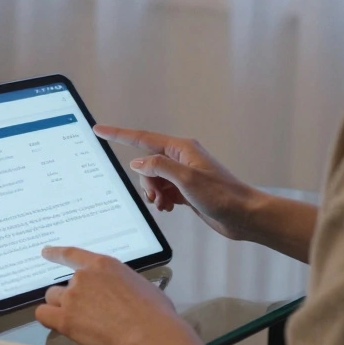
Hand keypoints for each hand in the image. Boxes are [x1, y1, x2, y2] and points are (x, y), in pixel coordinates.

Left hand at [35, 246, 190, 344]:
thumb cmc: (154, 311)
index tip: (45, 252)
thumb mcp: (140, 285)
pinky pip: (43, 315)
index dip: (57, 253)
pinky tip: (56, 325)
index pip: (73, 255)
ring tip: (76, 322)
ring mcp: (72, 298)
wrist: (148, 333)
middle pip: (63, 285)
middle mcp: (83, 278)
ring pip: (52, 299)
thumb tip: (122, 296)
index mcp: (103, 265)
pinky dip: (48, 318)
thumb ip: (122, 286)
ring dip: (59, 307)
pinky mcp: (65, 320)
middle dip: (71, 297)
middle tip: (86, 312)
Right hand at [95, 124, 261, 241]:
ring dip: (153, 193)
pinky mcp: (186, 189)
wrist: (244, 215)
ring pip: (153, 179)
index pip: (142, 139)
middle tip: (156, 196)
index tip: (99, 129)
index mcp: (181, 148)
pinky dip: (161, 199)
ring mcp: (183, 174)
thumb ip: (159, 167)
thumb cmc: (223, 196)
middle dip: (145, 181)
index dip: (118, 134)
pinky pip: (162, 190)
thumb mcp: (186, 180)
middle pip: (147, 164)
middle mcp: (181, 158)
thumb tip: (137, 163)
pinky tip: (170, 207)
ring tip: (165, 204)